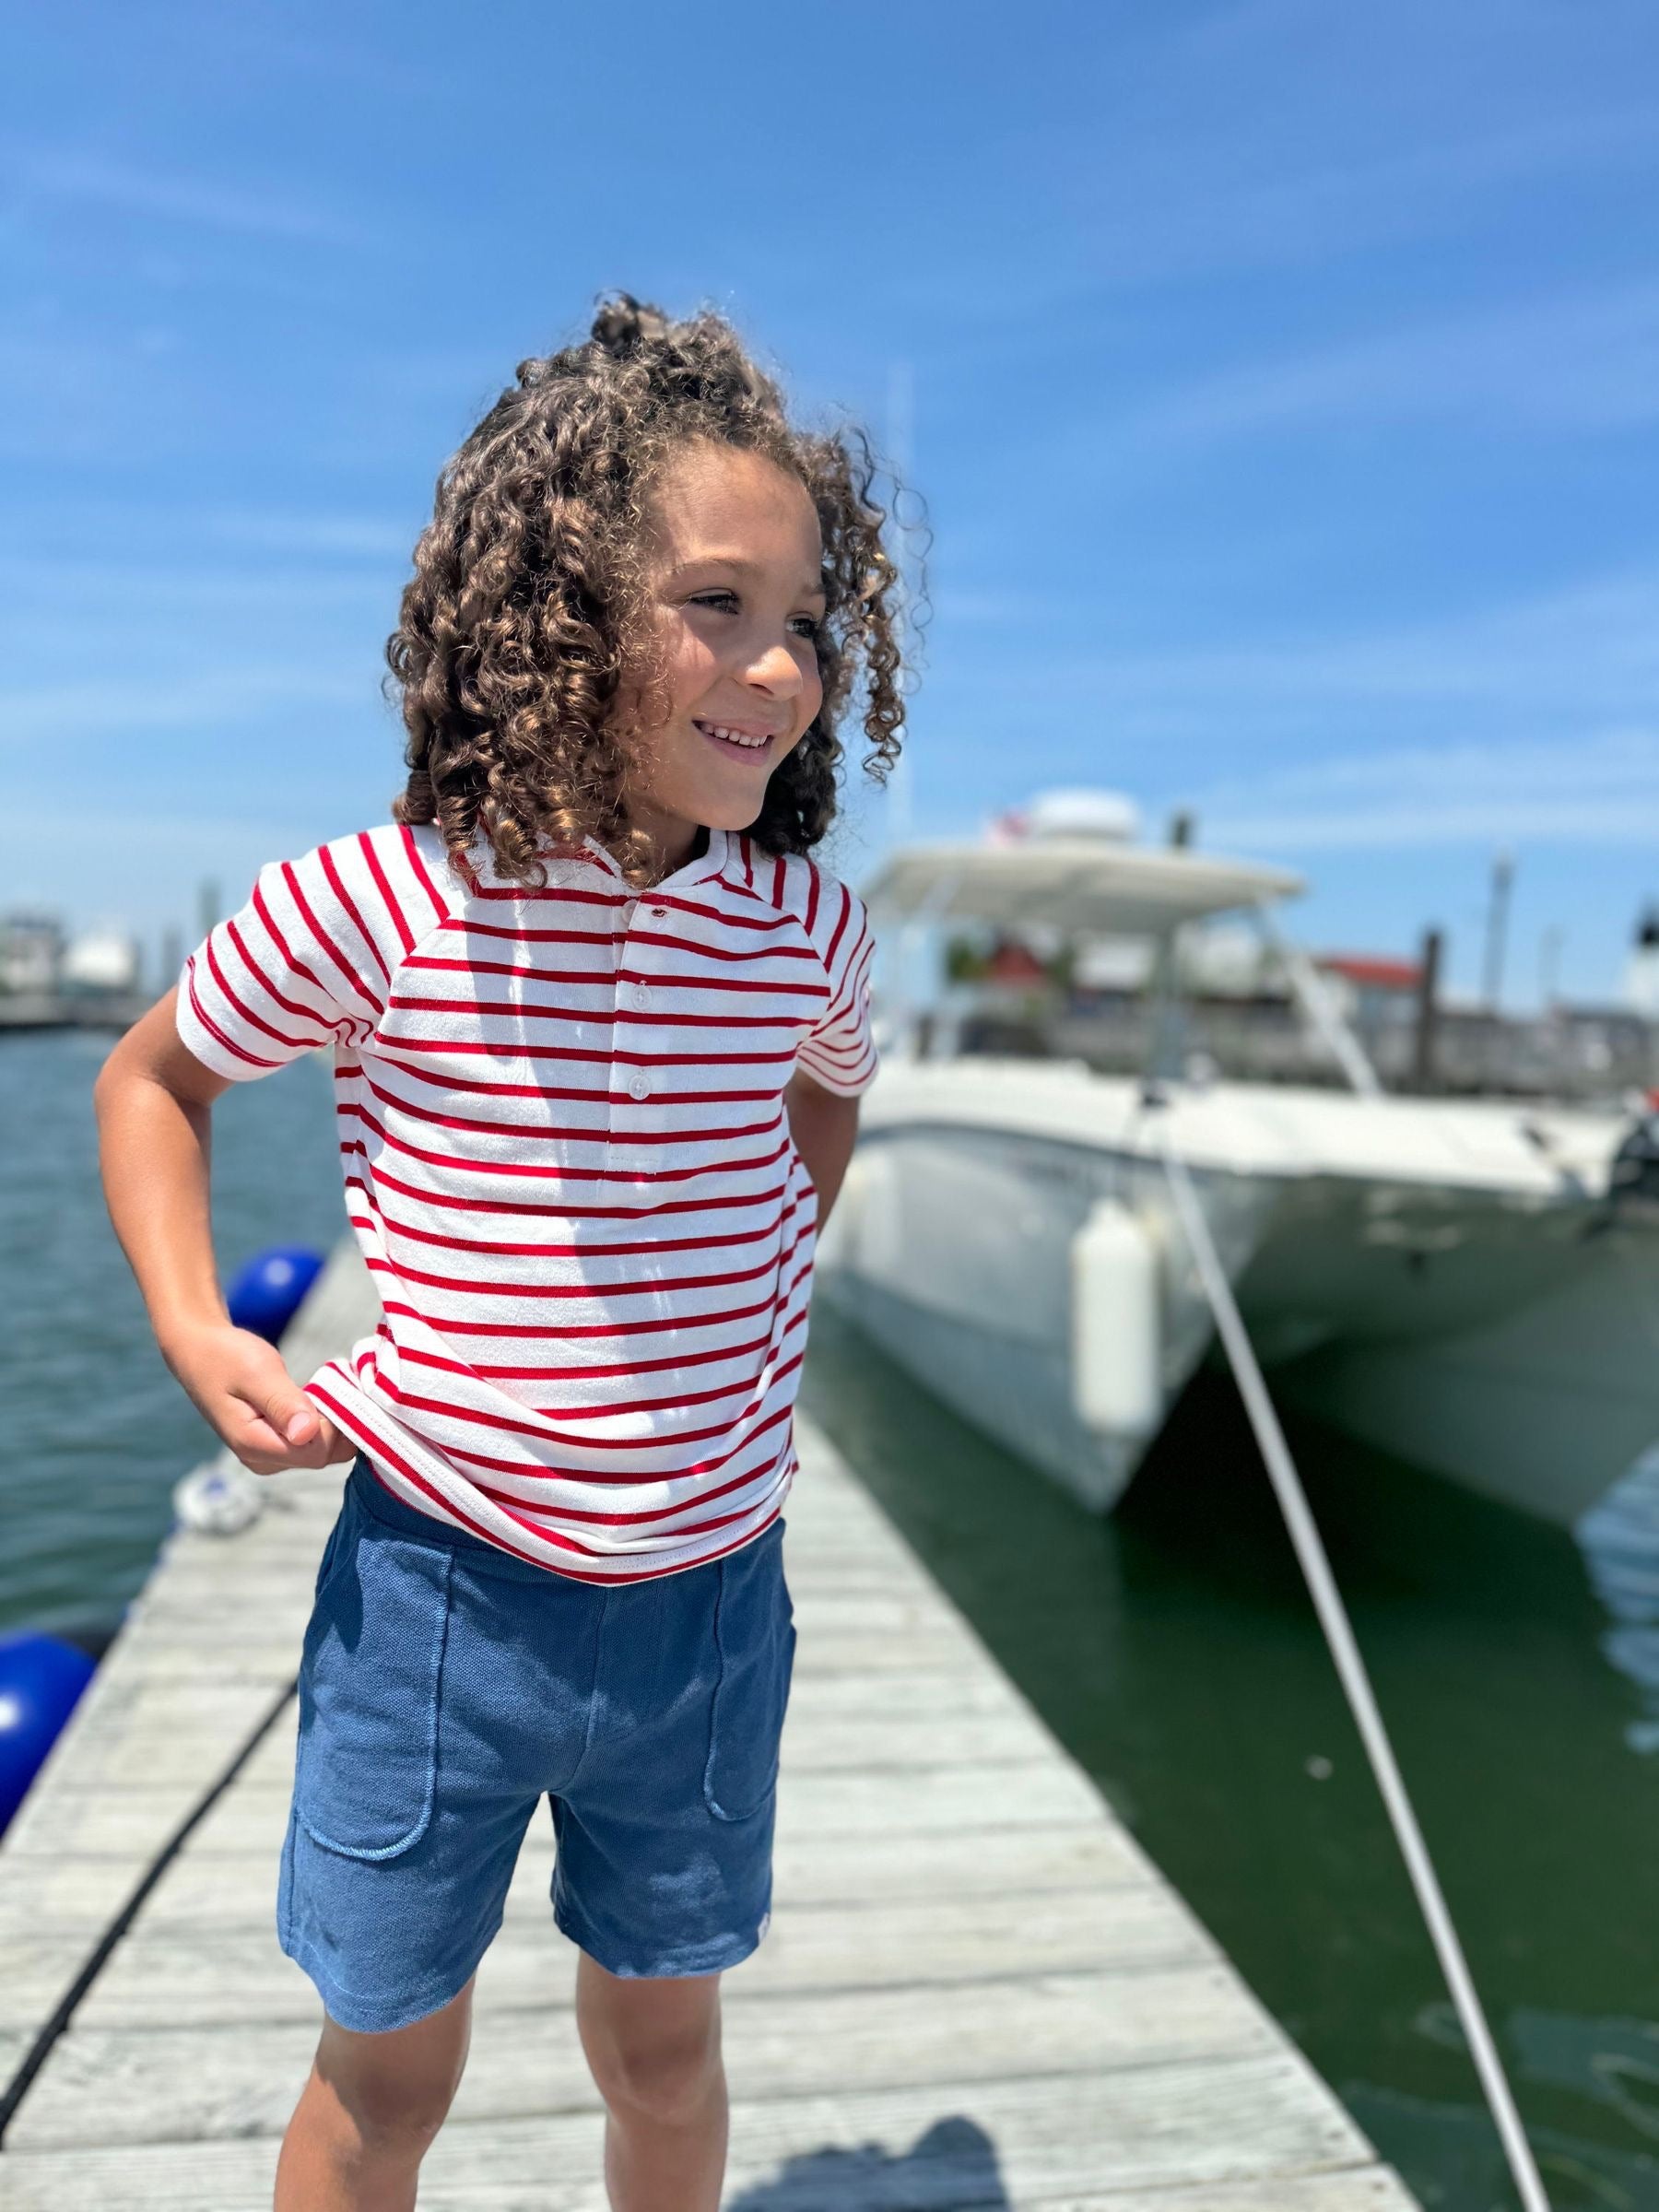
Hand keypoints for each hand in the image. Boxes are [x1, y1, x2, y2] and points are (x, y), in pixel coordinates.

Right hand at [162, 1320, 356, 1475]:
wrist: (201, 1352)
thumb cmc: (226, 1356)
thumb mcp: (257, 1372)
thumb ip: (283, 1403)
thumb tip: (307, 1433)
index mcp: (253, 1445)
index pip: (316, 1453)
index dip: (333, 1424)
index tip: (331, 1390)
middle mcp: (261, 1460)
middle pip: (322, 1455)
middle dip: (336, 1423)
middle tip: (329, 1386)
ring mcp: (268, 1456)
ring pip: (322, 1451)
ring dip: (332, 1422)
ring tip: (319, 1389)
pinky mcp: (275, 1447)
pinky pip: (313, 1443)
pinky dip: (324, 1422)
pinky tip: (314, 1398)